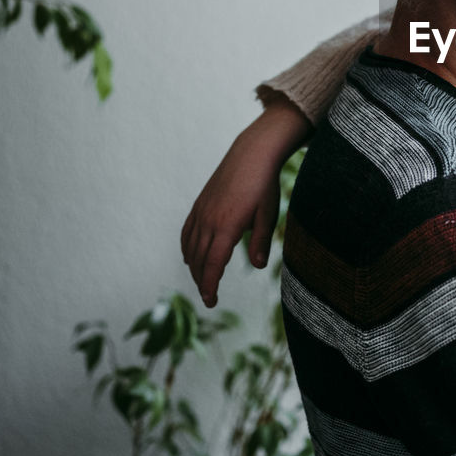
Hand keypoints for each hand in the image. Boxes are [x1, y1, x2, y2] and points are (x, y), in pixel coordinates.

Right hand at [180, 96, 310, 306]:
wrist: (251, 154)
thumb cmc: (264, 185)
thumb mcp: (268, 215)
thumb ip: (261, 241)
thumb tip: (258, 266)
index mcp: (227, 226)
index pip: (213, 264)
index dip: (210, 285)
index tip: (211, 301)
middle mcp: (209, 221)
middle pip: (199, 260)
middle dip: (202, 281)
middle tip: (209, 298)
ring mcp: (201, 211)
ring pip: (190, 247)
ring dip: (194, 267)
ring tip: (202, 281)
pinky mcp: (199, 204)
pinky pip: (187, 232)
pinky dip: (186, 248)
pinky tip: (191, 257)